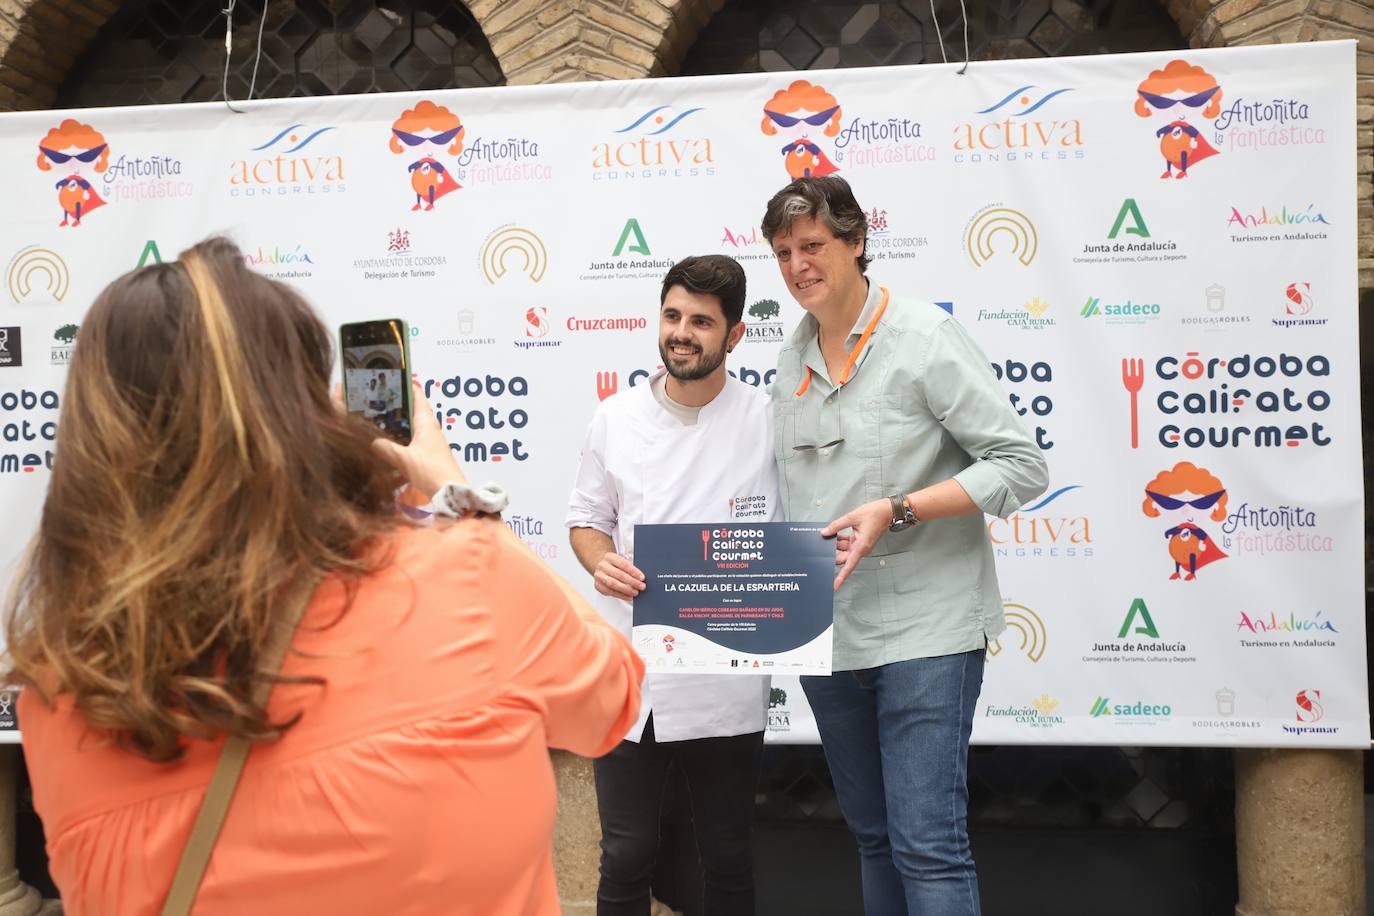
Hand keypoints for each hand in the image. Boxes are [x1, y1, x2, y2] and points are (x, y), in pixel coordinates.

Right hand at [371, 380, 467, 499]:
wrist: (451, 494)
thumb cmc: (431, 471)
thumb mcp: (404, 458)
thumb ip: (385, 448)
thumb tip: (371, 442)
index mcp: (426, 423)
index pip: (417, 397)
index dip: (406, 386)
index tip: (392, 379)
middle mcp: (430, 430)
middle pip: (413, 412)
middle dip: (397, 406)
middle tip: (376, 402)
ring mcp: (431, 444)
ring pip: (412, 429)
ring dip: (398, 425)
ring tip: (377, 422)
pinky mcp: (429, 457)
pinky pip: (412, 443)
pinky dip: (401, 441)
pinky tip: (388, 446)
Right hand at [593, 551, 645, 599]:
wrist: (601, 567)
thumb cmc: (614, 566)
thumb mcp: (621, 562)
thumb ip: (629, 569)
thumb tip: (641, 579)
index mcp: (610, 557)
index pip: (623, 564)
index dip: (634, 571)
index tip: (642, 578)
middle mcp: (603, 566)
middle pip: (619, 574)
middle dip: (632, 581)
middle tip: (641, 586)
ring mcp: (599, 576)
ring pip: (613, 584)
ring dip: (626, 590)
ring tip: (635, 592)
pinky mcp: (598, 586)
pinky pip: (610, 592)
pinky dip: (621, 595)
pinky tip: (628, 596)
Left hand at [821, 498, 890, 590]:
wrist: (887, 511)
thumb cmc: (875, 514)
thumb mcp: (852, 517)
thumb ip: (836, 526)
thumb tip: (825, 532)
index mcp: (861, 547)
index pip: (849, 565)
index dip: (841, 576)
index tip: (835, 585)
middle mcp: (861, 549)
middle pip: (843, 558)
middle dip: (834, 552)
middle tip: (824, 544)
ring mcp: (860, 546)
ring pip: (844, 550)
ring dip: (837, 544)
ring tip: (831, 532)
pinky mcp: (860, 541)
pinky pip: (848, 544)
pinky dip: (841, 540)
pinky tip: (835, 532)